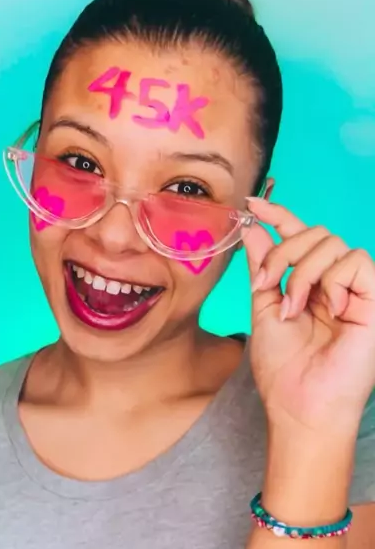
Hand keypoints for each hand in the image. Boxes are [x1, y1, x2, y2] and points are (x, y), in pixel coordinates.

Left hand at [243, 198, 374, 434]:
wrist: (300, 403)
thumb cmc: (282, 365)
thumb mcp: (263, 305)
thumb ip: (263, 265)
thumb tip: (253, 228)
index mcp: (308, 282)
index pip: (298, 236)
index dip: (277, 214)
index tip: (251, 204)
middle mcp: (333, 281)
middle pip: (314, 233)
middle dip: (283, 254)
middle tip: (267, 286)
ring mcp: (355, 289)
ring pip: (331, 243)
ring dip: (302, 273)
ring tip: (294, 308)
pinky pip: (356, 261)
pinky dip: (332, 281)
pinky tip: (329, 309)